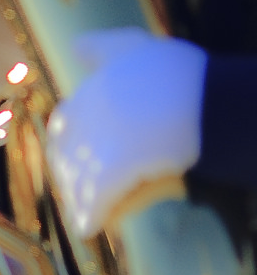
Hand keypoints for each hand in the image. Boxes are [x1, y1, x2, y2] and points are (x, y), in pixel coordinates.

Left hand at [46, 27, 205, 238]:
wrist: (207, 99)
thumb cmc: (180, 73)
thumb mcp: (136, 47)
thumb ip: (103, 49)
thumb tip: (76, 48)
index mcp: (93, 89)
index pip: (67, 119)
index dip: (67, 139)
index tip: (68, 151)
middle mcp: (89, 114)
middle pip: (66, 149)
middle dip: (66, 169)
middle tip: (72, 188)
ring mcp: (101, 141)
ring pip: (77, 176)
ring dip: (76, 195)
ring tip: (79, 211)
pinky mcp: (117, 169)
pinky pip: (97, 198)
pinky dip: (90, 213)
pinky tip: (87, 227)